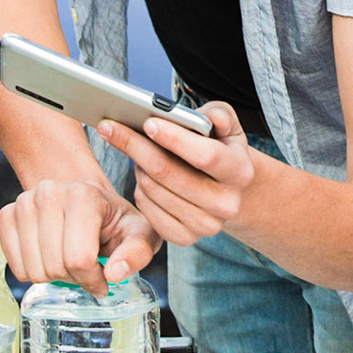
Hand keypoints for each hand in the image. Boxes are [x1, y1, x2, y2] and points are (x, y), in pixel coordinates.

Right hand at [0, 179, 161, 296]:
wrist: (84, 198)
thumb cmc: (113, 219)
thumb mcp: (139, 233)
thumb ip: (136, 253)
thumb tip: (115, 274)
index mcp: (85, 196)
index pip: (79, 259)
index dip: (93, 280)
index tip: (103, 278)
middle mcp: (50, 193)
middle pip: (55, 266)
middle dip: (74, 278)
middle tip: (85, 266)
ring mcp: (25, 202)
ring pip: (34, 270)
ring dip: (53, 276)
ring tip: (68, 258)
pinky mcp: (8, 215)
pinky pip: (15, 266)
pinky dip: (32, 271)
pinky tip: (49, 256)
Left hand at [99, 103, 255, 246]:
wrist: (227, 190)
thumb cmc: (220, 148)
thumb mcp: (226, 124)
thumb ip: (219, 114)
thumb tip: (202, 117)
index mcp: (240, 172)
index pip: (205, 155)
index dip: (174, 138)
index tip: (148, 123)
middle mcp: (226, 204)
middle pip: (168, 173)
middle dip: (136, 146)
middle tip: (111, 127)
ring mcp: (206, 226)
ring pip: (152, 189)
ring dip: (136, 165)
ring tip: (134, 148)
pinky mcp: (184, 238)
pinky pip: (146, 209)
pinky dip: (138, 189)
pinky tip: (142, 174)